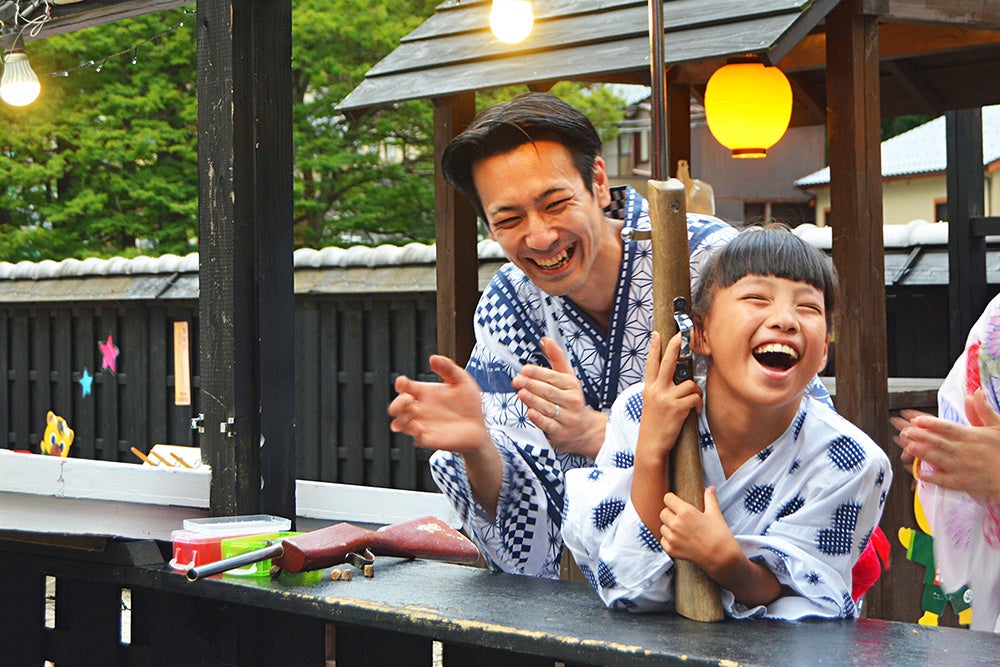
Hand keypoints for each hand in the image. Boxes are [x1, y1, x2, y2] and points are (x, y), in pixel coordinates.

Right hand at [389, 355, 491, 453]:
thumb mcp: (462, 380)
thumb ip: (448, 368)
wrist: (479, 427)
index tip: (403, 382)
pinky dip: (414, 432)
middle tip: (408, 399)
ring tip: (415, 412)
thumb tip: (433, 358)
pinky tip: (420, 428)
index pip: (404, 387)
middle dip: (396, 403)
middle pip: (396, 407)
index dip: (400, 383)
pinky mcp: (429, 439)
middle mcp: (420, 409)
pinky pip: (414, 438)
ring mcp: (423, 425)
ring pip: (400, 424)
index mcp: (424, 393)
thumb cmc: (469, 404)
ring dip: (402, 418)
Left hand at [512, 337, 606, 457]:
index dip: (539, 373)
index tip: (525, 369)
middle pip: (549, 392)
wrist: (584, 429)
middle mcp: (571, 401)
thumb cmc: (570, 398)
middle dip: (532, 385)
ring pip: (548, 407)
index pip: (554, 378)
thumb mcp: (567, 377)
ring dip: (533, 400)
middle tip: (518, 380)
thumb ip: (556, 358)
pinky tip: (530, 412)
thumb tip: (546, 339)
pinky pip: (548, 425)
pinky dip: (539, 419)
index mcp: (572, 385)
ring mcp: (567, 418)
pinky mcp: (560, 433)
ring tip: (521, 393)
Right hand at [631, 332, 703, 533]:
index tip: (657, 333)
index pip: (651, 364)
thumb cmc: (653, 426)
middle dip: (675, 347)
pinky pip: (695, 398)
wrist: (651, 446)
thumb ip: (659, 392)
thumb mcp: (651, 405)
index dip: (654, 348)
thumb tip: (675, 382)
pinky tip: (695, 412)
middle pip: (667, 362)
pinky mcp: (677, 408)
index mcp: (649, 389)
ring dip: (696, 393)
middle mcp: (656, 390)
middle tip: (681, 334)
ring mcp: (666, 398)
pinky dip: (698, 404)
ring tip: (693, 403)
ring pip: (690, 384)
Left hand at [659, 487, 739, 577]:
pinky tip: (680, 540)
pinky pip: (663, 540)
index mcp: (686, 511)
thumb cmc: (720, 535)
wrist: (722, 558)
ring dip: (669, 527)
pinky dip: (669, 540)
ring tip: (682, 530)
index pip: (667, 498)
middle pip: (663, 512)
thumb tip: (710, 488)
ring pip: (662, 527)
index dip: (672, 500)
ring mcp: (672, 538)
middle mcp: (676, 524)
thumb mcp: (715, 514)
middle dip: (670, 513)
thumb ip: (710, 499)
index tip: (677, 504)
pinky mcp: (671, 550)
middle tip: (681, 518)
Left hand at [897, 389, 999, 501]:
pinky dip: (928, 475)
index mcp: (970, 436)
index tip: (915, 419)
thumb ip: (983, 410)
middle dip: (918, 435)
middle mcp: (963, 451)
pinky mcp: (960, 482)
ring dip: (920, 452)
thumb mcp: (997, 428)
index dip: (930, 423)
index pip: (946, 427)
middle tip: (903, 430)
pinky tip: (917, 470)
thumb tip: (975, 393)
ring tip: (907, 447)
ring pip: (936, 458)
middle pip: (937, 441)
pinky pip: (941, 479)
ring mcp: (960, 467)